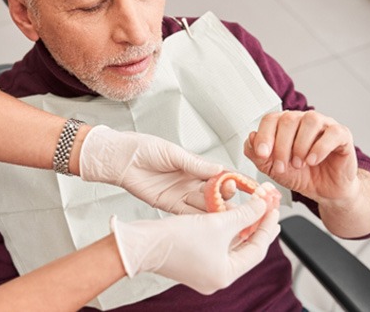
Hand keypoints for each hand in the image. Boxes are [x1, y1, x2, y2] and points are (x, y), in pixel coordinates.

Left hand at [79, 126, 223, 213]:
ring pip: (204, 205)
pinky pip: (188, 214)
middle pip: (215, 192)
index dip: (234, 179)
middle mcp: (190, 181)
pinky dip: (198, 218)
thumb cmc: (143, 148)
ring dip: (215, 209)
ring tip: (225, 212)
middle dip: (225, 195)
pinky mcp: (169, 205)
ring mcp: (181, 194)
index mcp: (194, 165)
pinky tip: (209, 221)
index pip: (220, 174)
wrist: (120, 159)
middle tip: (230, 195)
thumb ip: (195, 164)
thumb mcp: (172, 153)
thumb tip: (219, 169)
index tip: (249, 185)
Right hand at [111, 197, 279, 294]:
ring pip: (231, 245)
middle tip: (268, 209)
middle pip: (246, 248)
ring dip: (241, 226)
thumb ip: (245, 214)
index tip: (274, 209)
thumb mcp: (217, 223)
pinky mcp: (193, 261)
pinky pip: (217, 244)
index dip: (267, 226)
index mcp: (226, 274)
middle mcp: (216, 276)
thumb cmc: (175, 239)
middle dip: (257, 226)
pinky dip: (226, 230)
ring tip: (253, 209)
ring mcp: (204, 270)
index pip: (257, 249)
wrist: (141, 243)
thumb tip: (264, 205)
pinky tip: (230, 215)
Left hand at [243, 111, 358, 203]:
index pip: (271, 118)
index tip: (262, 154)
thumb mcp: (273, 169)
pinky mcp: (342, 135)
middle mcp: (304, 120)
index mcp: (285, 125)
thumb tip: (250, 137)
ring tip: (299, 164)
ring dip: (300, 145)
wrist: (325, 191)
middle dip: (281, 146)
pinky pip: (332, 133)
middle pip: (289, 119)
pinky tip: (313, 160)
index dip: (264, 135)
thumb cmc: (300, 175)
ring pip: (310, 121)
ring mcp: (324, 125)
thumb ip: (257, 155)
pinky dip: (320, 148)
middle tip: (282, 166)